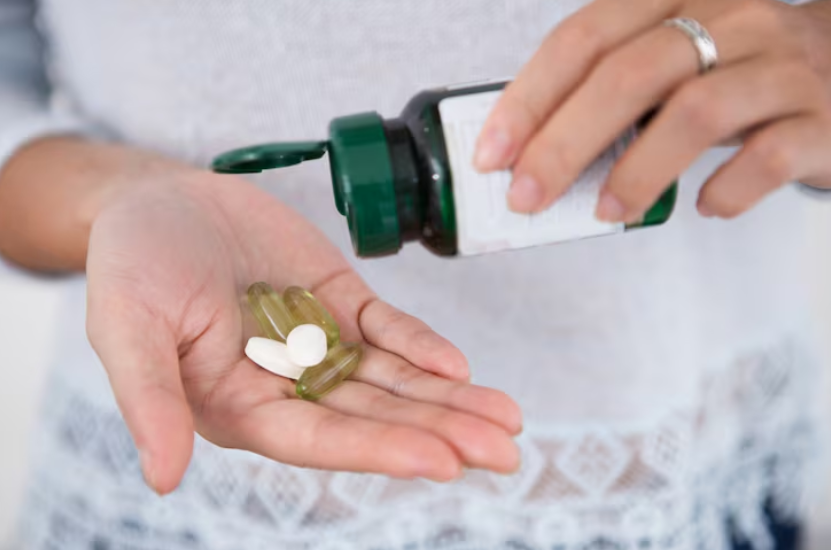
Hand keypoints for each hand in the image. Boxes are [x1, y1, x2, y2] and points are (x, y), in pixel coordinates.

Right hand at [86, 168, 521, 494]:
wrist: (161, 201)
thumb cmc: (131, 266)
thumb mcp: (127, 328)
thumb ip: (150, 398)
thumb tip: (162, 478)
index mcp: (241, 407)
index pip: (318, 438)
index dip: (377, 449)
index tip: (440, 461)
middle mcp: (288, 386)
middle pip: (373, 416)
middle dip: (439, 433)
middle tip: (505, 452)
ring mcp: (319, 343)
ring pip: (393, 379)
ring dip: (449, 399)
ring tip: (508, 420)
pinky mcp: (339, 302)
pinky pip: (387, 329)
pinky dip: (420, 345)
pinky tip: (458, 365)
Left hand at [474, 0, 830, 219]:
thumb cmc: (735, 72)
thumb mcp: (674, 61)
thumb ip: (614, 93)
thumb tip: (534, 155)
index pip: (585, 37)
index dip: (530, 98)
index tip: (491, 153)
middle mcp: (730, 18)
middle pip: (628, 76)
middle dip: (563, 144)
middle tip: (527, 198)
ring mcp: (780, 65)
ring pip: (694, 112)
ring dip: (636, 173)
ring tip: (607, 211)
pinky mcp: (820, 116)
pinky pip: (768, 157)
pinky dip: (725, 191)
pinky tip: (703, 206)